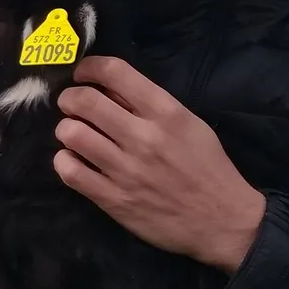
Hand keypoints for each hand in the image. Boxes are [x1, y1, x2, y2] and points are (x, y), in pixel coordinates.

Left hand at [53, 56, 265, 273]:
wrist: (224, 222)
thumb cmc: (209, 169)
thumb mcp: (190, 125)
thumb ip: (152, 105)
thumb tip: (110, 89)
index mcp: (166, 113)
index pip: (115, 72)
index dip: (89, 67)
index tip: (83, 75)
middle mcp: (144, 137)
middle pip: (85, 101)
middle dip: (70, 98)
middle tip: (71, 105)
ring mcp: (126, 170)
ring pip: (72, 134)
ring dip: (66, 129)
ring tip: (74, 135)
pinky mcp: (114, 200)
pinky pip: (70, 172)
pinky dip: (64, 161)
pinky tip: (73, 161)